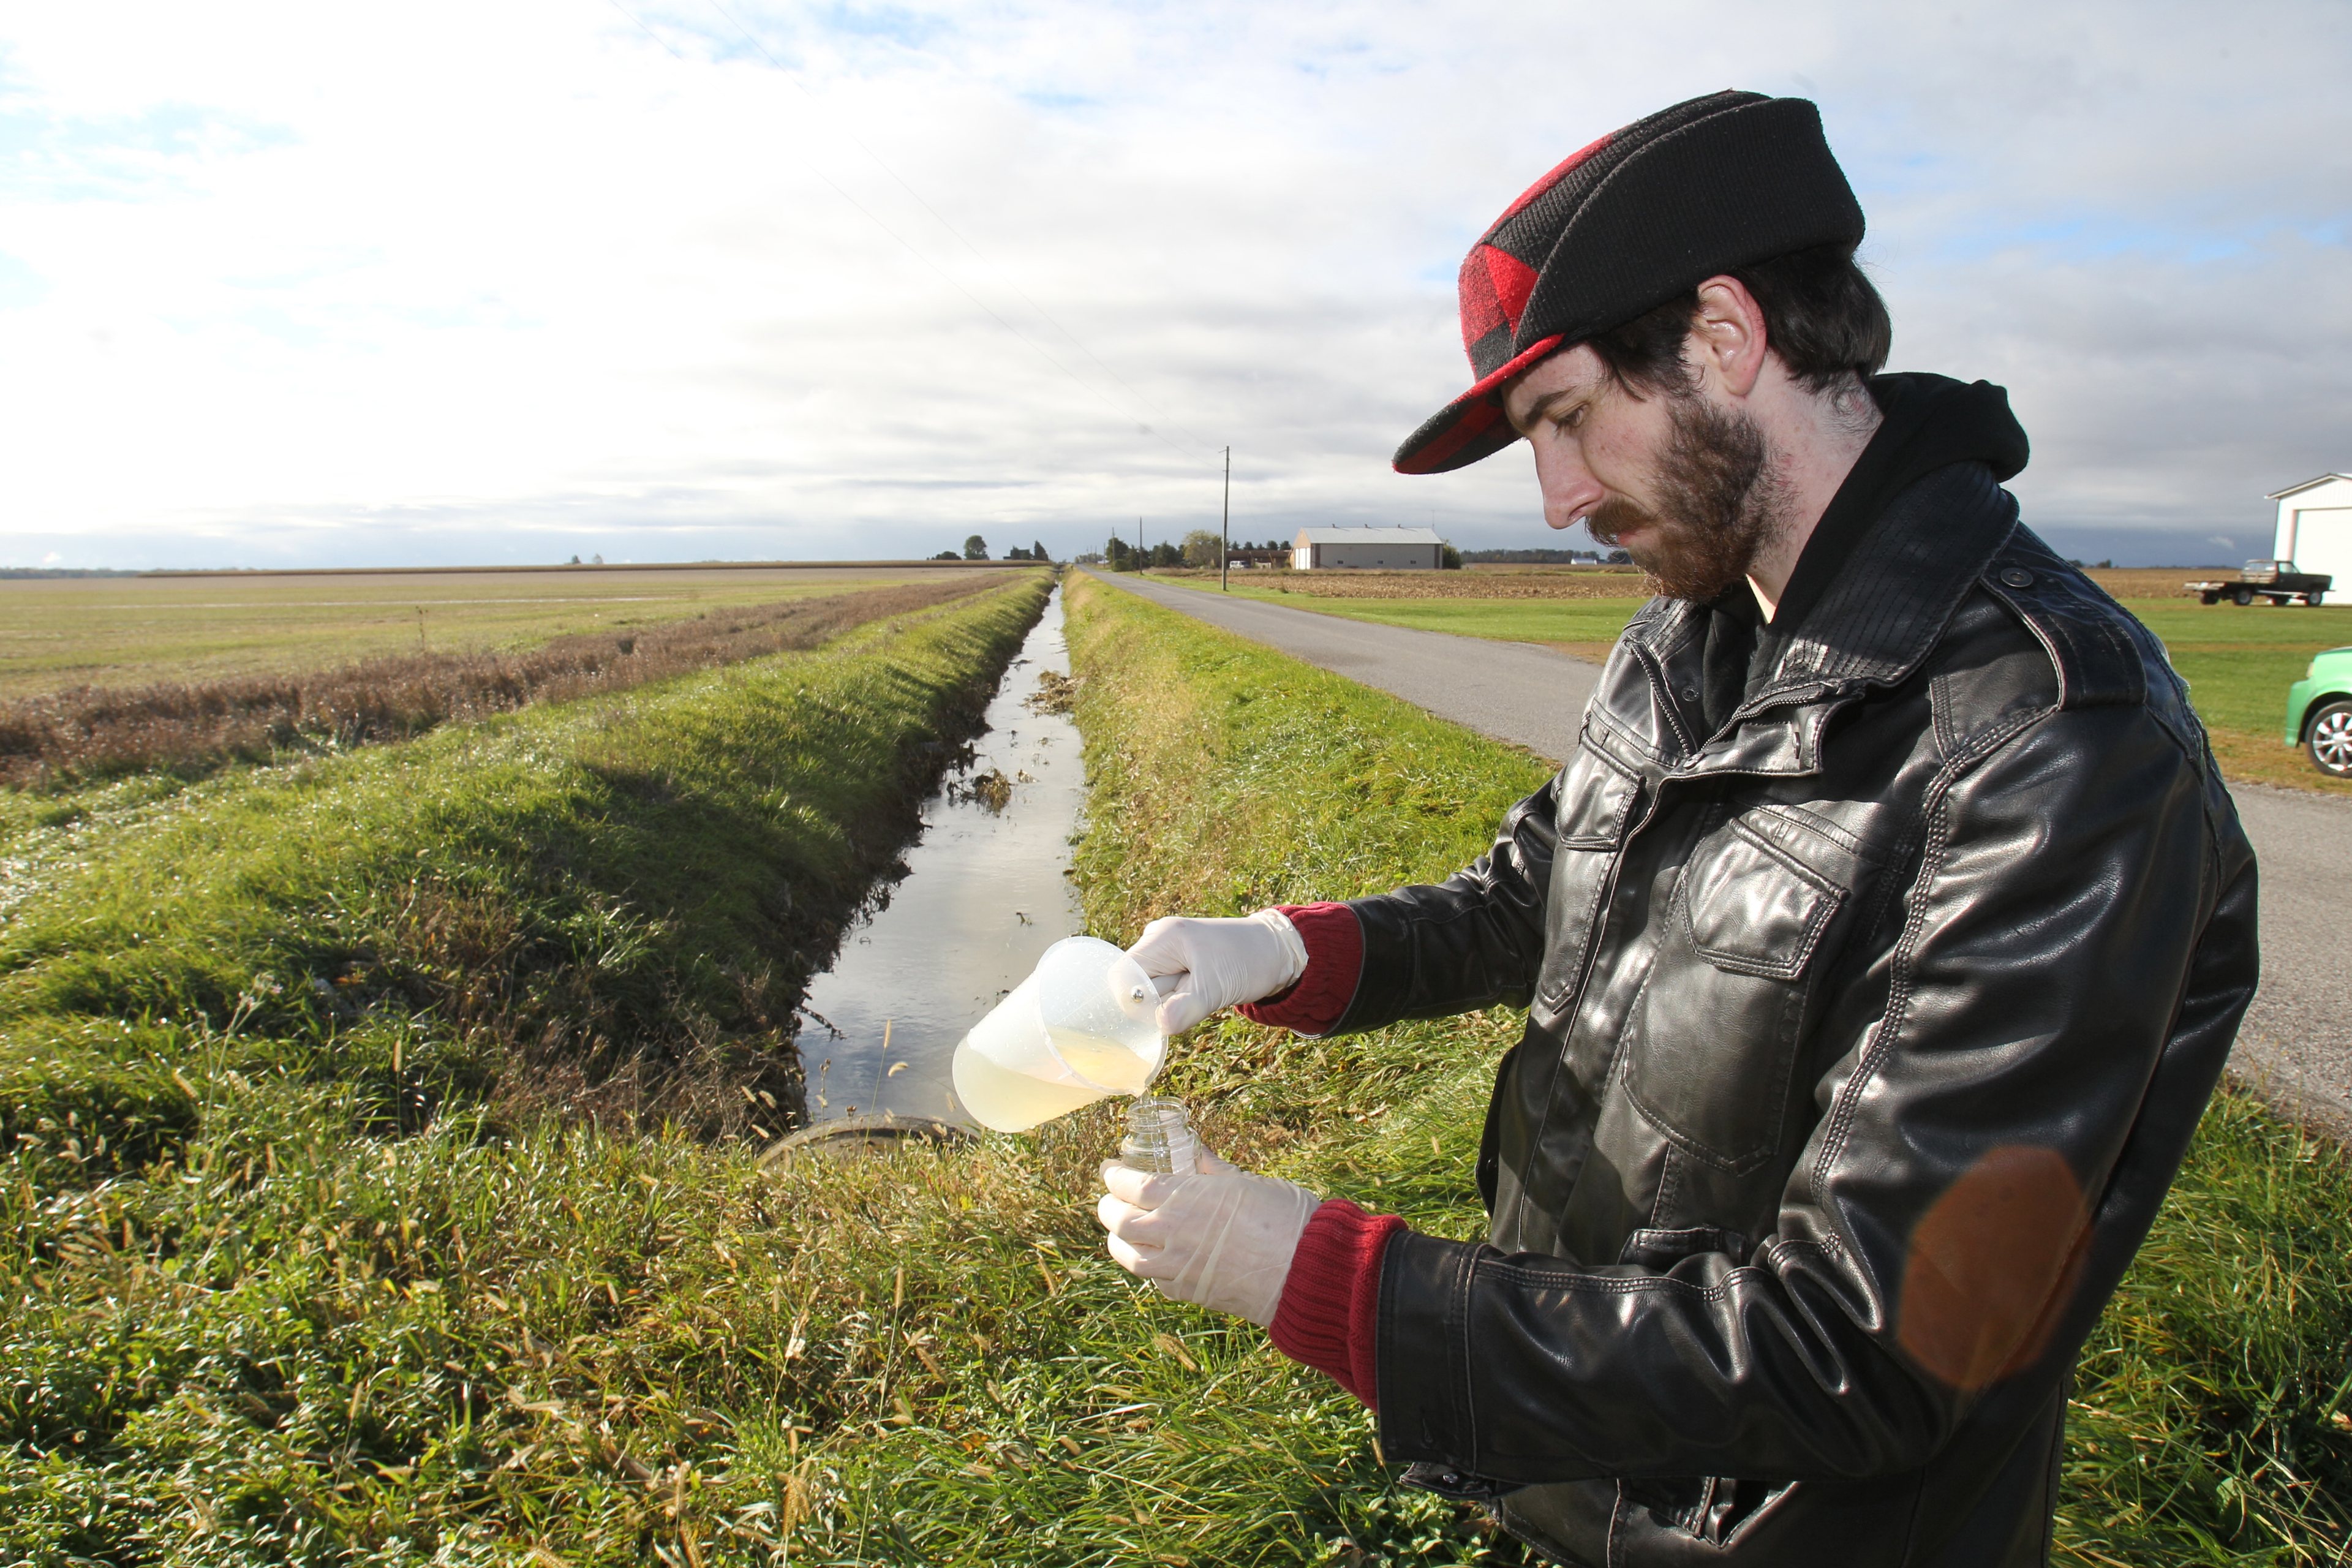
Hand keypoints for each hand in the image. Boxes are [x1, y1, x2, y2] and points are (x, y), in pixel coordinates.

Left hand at [1096, 1148, 1320, 1326]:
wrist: (1304, 1270)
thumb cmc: (1283, 1218)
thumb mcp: (1245, 1181)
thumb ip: (1212, 1169)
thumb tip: (1196, 1151)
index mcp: (1182, 1197)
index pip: (1129, 1185)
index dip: (1113, 1176)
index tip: (1110, 1169)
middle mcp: (1171, 1233)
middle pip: (1118, 1220)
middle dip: (1107, 1206)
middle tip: (1109, 1198)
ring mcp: (1176, 1267)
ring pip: (1127, 1256)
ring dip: (1118, 1241)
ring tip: (1120, 1232)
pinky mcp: (1188, 1292)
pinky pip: (1153, 1280)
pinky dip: (1146, 1267)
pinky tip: (1152, 1259)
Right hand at [1127, 910, 1308, 1033]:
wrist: (1276, 952)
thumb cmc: (1249, 962)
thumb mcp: (1219, 988)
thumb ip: (1187, 1008)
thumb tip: (1159, 1025)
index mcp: (1162, 937)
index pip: (1124, 975)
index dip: (1137, 999)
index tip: (1166, 1008)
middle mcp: (1158, 939)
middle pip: (1136, 984)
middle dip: (1162, 999)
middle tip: (1197, 992)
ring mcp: (1167, 951)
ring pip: (1153, 991)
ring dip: (1175, 1000)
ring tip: (1204, 987)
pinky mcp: (1177, 963)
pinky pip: (1167, 990)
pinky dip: (1182, 998)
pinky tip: (1202, 989)